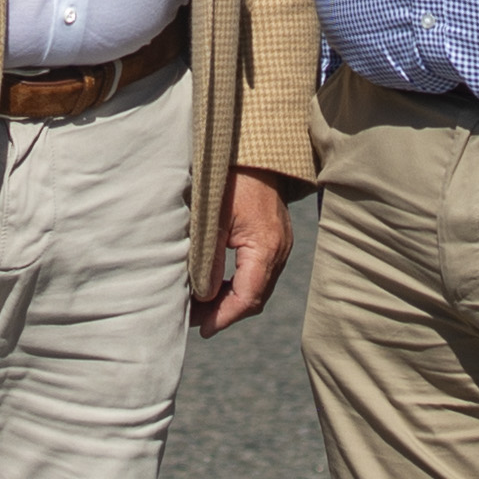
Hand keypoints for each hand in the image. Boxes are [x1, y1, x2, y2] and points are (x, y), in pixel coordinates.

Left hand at [200, 168, 298, 335]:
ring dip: (232, 299)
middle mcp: (280, 249)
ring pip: (258, 286)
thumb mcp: (212, 219)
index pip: (247, 298)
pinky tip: (218, 285)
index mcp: (266, 247)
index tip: (202, 328)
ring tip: (202, 306)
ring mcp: (281, 243)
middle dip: (226, 313)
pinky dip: (240, 284)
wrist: (252, 149)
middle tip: (196, 321)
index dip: (223, 317)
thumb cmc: (229, 178)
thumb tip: (203, 297)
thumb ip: (208, 260)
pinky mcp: (275, 237)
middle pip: (255, 298)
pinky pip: (260, 272)